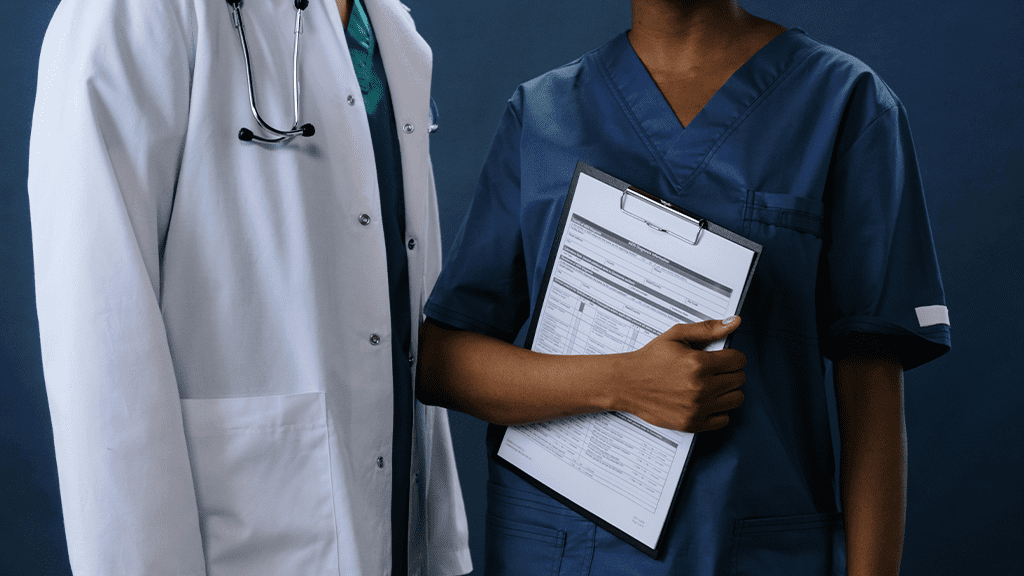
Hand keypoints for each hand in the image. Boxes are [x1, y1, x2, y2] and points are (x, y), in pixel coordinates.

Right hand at [615, 317, 745, 431]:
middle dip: (730, 372)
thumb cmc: (651, 358)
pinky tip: (706, 401)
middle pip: (739, 379)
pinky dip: (719, 410)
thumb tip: (735, 322)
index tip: (723, 357)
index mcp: (699, 364)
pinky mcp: (692, 423)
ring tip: (711, 384)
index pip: (738, 360)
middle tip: (715, 370)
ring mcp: (697, 408)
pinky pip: (724, 419)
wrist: (626, 382)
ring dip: (727, 390)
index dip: (732, 356)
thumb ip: (708, 329)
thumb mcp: (676, 336)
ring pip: (736, 399)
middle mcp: (701, 388)